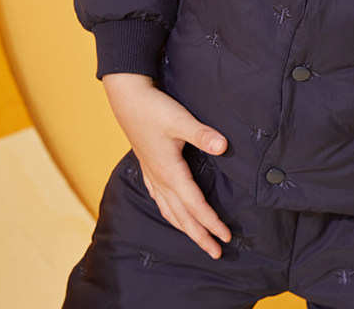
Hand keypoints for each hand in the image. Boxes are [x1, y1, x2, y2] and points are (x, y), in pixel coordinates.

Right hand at [102, 73, 231, 258]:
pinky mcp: (149, 168)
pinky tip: (174, 214)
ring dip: (185, 227)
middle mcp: (160, 179)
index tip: (225, 237)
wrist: (128, 100)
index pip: (195, 205)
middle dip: (199, 235)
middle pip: (182, 216)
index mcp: (170, 172)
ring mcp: (152, 175)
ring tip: (199, 240)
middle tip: (216, 252)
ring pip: (170, 211)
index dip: (211, 222)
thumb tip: (224, 146)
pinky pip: (161, 200)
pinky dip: (171, 213)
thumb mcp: (180, 120)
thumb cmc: (154, 109)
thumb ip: (202, 134)